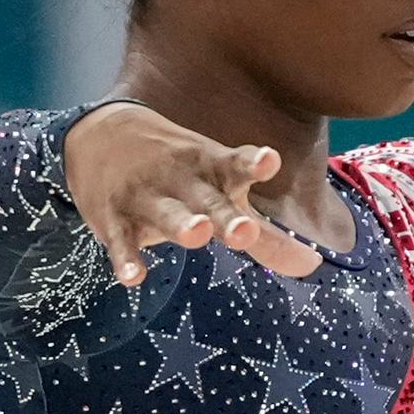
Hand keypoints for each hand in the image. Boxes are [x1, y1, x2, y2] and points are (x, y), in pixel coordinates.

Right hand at [61, 104, 322, 286]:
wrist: (97, 135)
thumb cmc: (179, 173)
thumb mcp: (221, 191)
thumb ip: (266, 236)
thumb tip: (315, 266)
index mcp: (212, 170)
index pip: (236, 166)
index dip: (253, 163)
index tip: (268, 160)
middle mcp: (183, 181)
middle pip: (207, 200)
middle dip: (225, 215)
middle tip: (243, 230)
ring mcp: (146, 196)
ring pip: (166, 214)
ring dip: (180, 224)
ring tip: (197, 235)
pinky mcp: (113, 217)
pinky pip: (120, 240)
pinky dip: (126, 258)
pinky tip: (133, 278)